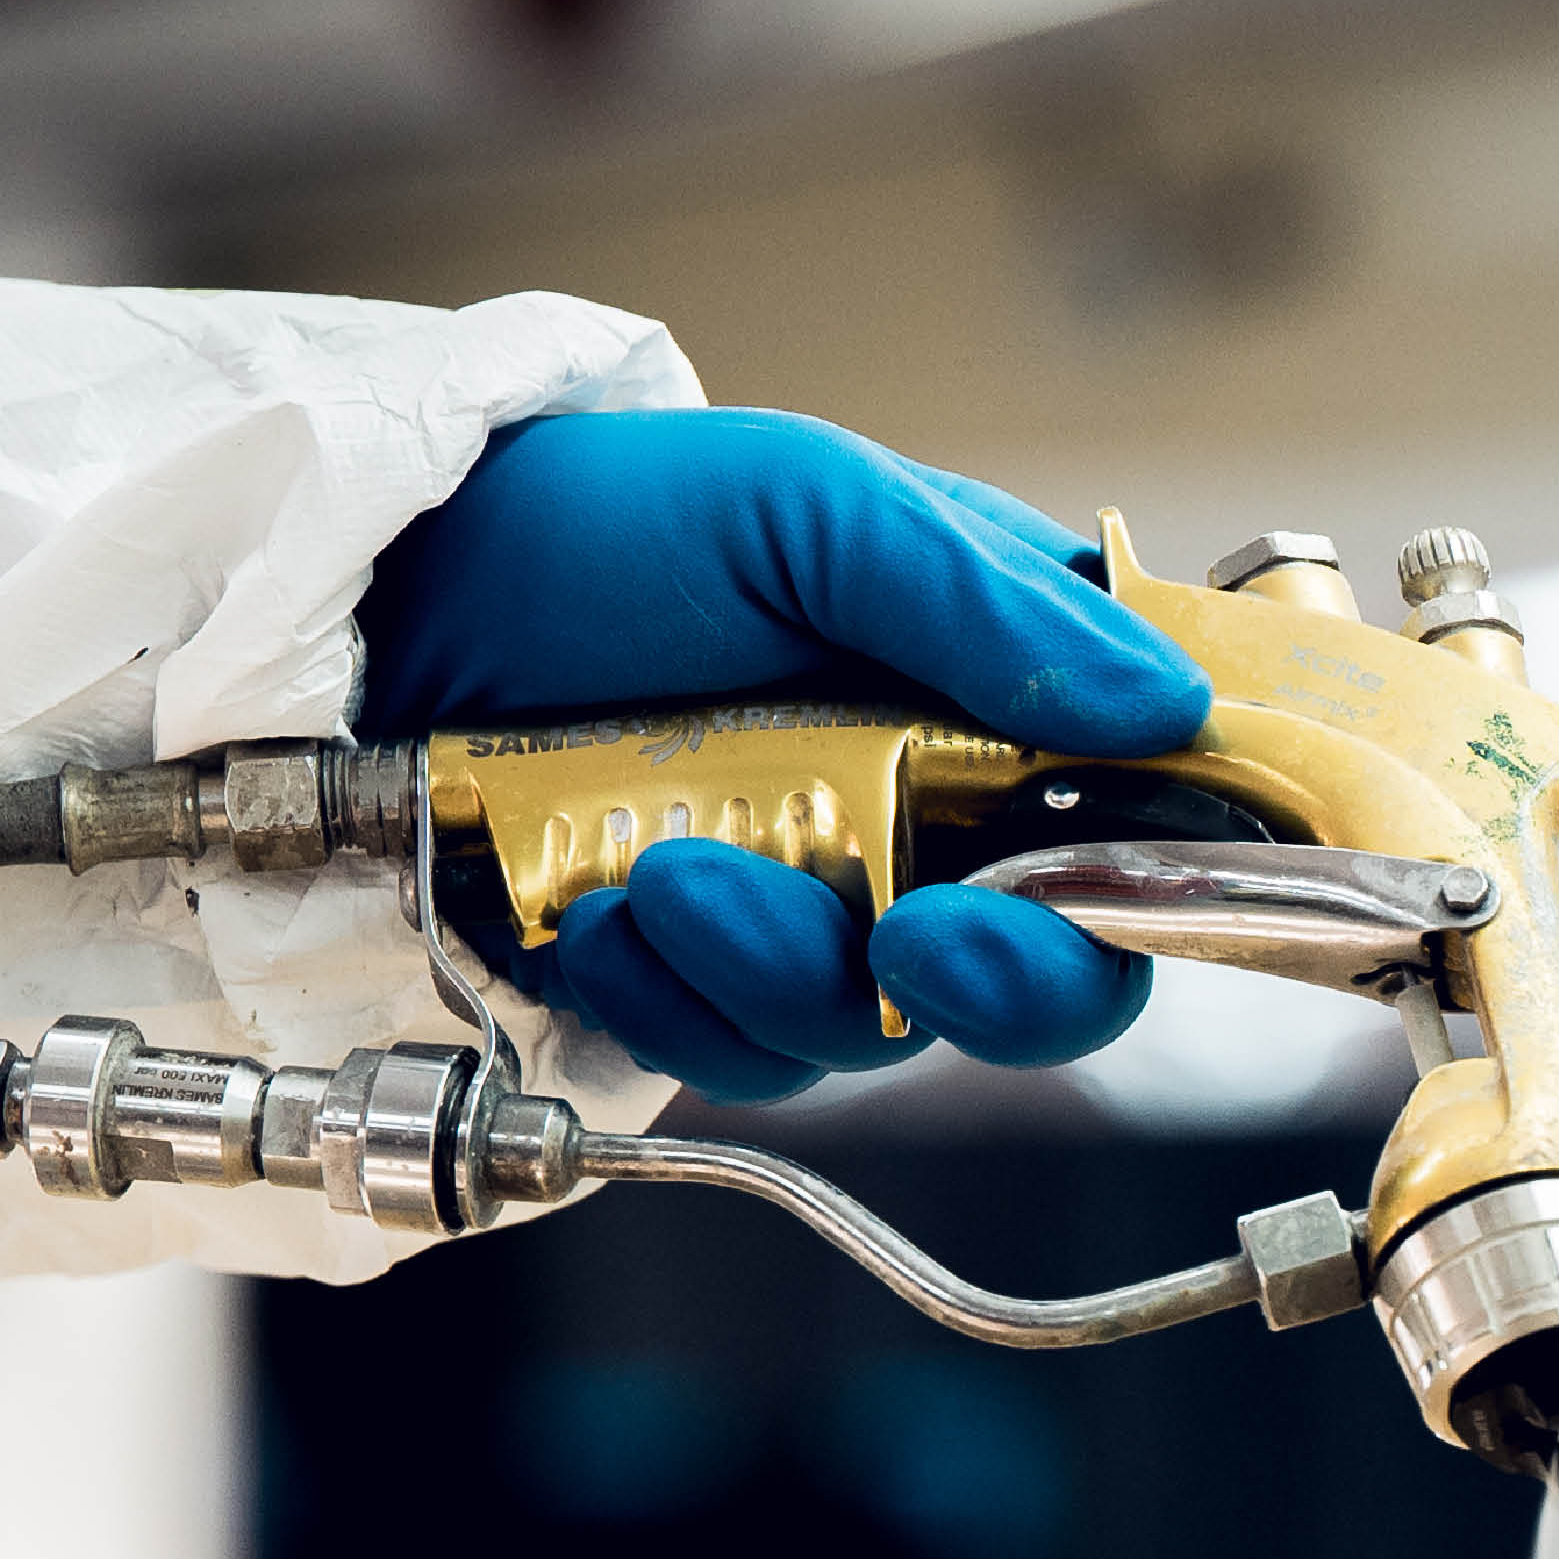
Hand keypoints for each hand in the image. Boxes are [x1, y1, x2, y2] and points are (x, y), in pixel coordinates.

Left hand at [360, 405, 1211, 1101]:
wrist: (389, 596)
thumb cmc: (606, 515)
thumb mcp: (810, 503)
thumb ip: (984, 603)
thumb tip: (1169, 706)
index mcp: (1001, 688)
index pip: (1154, 823)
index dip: (1158, 886)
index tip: (1089, 891)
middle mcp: (932, 814)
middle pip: (1050, 974)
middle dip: (992, 980)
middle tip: (912, 939)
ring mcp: (816, 907)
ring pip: (878, 1031)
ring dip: (776, 970)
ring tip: (662, 868)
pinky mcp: (698, 980)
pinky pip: (735, 1055)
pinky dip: (671, 997)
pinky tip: (597, 908)